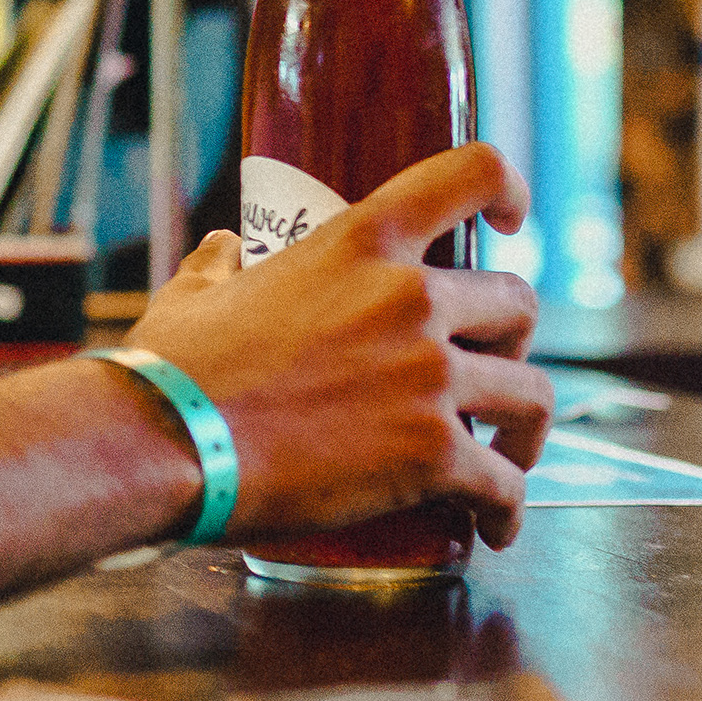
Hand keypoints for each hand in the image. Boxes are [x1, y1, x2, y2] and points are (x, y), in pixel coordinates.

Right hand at [132, 144, 552, 547]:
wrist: (169, 444)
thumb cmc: (174, 369)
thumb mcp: (195, 295)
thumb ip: (220, 266)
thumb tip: (225, 248)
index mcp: (362, 242)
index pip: (469, 174)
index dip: (506, 190)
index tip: (510, 219)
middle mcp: (412, 299)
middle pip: (519, 303)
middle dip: (511, 340)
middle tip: (484, 371)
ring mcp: (430, 376)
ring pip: (532, 392)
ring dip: (524, 427)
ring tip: (506, 454)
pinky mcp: (433, 453)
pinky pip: (505, 480)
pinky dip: (508, 507)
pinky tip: (494, 526)